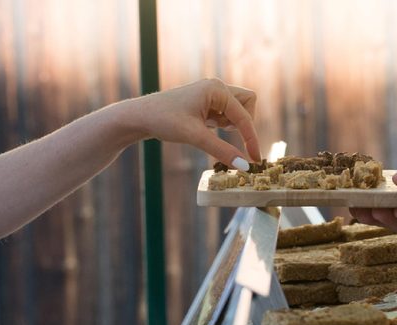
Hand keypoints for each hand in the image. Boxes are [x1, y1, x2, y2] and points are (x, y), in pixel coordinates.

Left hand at [130, 78, 260, 166]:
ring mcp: (212, 94)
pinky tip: (207, 129)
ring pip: (239, 108)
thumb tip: (244, 166)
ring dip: (234, 124)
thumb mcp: (194, 137)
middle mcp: (217, 87)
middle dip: (245, 123)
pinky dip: (225, 124)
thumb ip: (222, 151)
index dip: (252, 139)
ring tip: (211, 131)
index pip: (245, 117)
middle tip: (230, 137)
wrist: (140, 116)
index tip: (256, 160)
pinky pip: (227, 113)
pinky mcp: (207, 103)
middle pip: (248, 104)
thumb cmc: (164, 120)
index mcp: (217, 89)